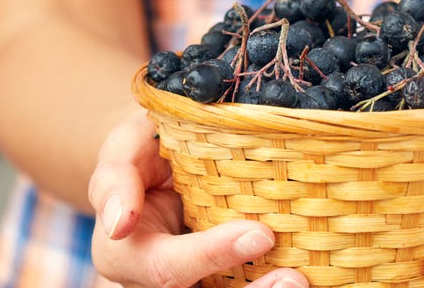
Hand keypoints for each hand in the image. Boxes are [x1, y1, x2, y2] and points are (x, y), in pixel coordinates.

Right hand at [88, 114, 308, 287]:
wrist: (160, 158)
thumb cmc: (145, 150)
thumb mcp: (123, 148)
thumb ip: (115, 180)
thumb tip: (118, 224)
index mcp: (127, 253)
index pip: (167, 267)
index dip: (210, 255)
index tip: (260, 234)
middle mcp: (156, 280)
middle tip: (293, 279)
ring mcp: (193, 282)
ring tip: (300, 282)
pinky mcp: (221, 278)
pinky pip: (241, 285)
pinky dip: (271, 283)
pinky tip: (308, 275)